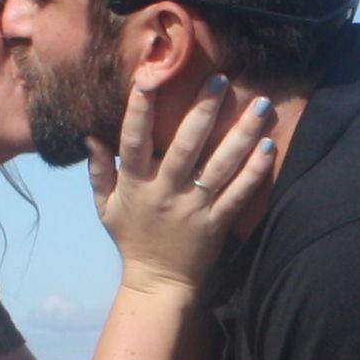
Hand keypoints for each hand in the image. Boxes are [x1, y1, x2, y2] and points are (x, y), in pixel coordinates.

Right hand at [87, 66, 282, 293]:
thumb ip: (98, 171)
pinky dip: (255, 172)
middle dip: (203, 110)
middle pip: (186, 146)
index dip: (139, 109)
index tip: (147, 77)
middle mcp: (165, 191)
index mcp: (136, 184)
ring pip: (220, 166)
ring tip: (261, 105)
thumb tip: (90, 136)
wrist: (158, 283)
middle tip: (221, 79)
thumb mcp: (105, 207)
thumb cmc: (132, 239)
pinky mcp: (217, 223)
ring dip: (242, 134)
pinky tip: (268, 147)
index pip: (134, 140)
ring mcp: (194, 207)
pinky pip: (238, 194)